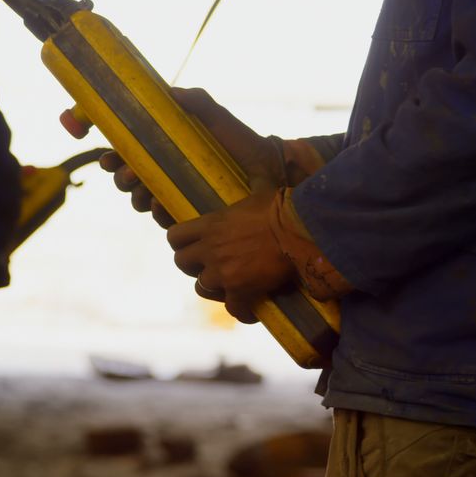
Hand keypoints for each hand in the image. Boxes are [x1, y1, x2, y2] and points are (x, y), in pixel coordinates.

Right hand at [59, 88, 285, 225]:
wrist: (271, 171)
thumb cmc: (243, 143)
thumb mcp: (219, 119)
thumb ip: (198, 102)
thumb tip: (173, 92)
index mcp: (165, 149)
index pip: (129, 154)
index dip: (111, 157)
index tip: (106, 157)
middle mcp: (166, 173)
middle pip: (128, 178)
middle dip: (121, 178)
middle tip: (127, 175)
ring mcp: (176, 195)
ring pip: (141, 200)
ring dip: (136, 197)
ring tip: (144, 192)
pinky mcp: (190, 215)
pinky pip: (164, 219)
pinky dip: (158, 213)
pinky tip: (161, 207)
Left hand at [167, 186, 295, 323]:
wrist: (299, 231)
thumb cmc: (283, 208)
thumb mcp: (260, 190)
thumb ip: (252, 186)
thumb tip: (260, 166)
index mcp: (212, 224)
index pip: (175, 236)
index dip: (181, 243)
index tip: (192, 245)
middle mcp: (210, 248)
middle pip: (181, 263)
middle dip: (194, 266)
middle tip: (210, 266)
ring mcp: (222, 271)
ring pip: (201, 287)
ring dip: (216, 288)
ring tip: (230, 288)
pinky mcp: (239, 290)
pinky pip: (233, 308)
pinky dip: (242, 310)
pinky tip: (251, 310)